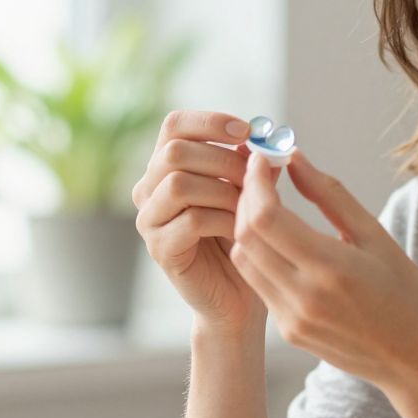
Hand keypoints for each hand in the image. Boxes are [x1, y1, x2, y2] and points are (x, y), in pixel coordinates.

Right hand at [132, 110, 265, 334]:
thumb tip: (269, 138)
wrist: (237, 296)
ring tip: (248, 207)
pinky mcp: (160, 248)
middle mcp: (148, 189)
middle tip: (254, 177)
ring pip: (179, 184)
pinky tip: (240, 230)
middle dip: (223, 159)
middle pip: (174, 151)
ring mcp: (149, 219)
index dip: (210, 122)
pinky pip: (190, 220)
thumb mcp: (251, 193)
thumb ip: (254, 165)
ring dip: (223, 190)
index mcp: (166, 167)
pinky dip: (223, 219)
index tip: (247, 131)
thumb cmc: (242, 239)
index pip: (174, 125)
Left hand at [229, 147, 417, 393]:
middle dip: (247, 198)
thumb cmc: (405, 292)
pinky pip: (258, 283)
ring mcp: (291, 319)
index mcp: (330, 269)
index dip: (256, 182)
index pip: (266, 217)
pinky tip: (278, 240)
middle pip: (246, 236)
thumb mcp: (375, 236)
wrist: (415, 359)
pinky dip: (259, 254)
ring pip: (243, 260)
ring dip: (247, 226)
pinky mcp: (288, 332)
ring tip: (267, 204)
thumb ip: (329, 194)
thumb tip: (294, 157)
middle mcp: (304, 297)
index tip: (264, 160)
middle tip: (262, 176)